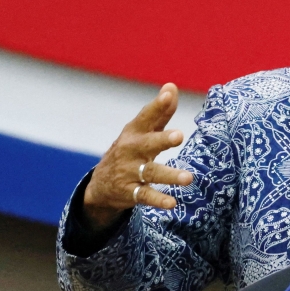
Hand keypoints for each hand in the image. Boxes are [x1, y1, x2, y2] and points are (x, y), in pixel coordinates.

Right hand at [82, 83, 194, 230]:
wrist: (101, 184)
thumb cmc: (130, 150)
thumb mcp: (141, 132)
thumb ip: (160, 112)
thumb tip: (172, 86)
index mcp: (134, 132)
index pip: (146, 116)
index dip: (157, 105)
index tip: (168, 94)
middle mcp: (131, 150)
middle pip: (148, 143)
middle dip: (163, 139)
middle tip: (180, 135)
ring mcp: (129, 172)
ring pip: (151, 172)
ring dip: (170, 175)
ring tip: (189, 178)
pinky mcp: (130, 192)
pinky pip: (145, 196)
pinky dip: (158, 200)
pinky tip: (172, 203)